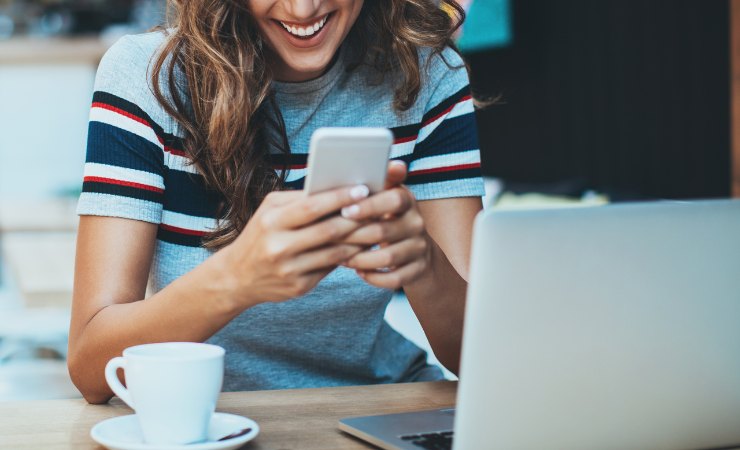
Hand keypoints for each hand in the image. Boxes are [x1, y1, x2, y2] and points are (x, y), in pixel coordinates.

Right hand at [222, 185, 370, 304]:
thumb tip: (337, 187)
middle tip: (378, 207)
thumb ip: (298, 199)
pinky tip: (361, 246)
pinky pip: (331, 268)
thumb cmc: (261, 234)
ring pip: (336, 252)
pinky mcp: (299, 287)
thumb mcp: (269, 211)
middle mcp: (279, 247)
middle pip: (329, 230)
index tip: (362, 189)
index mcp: (271, 222)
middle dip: (357, 218)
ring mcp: (290, 270)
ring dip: (359, 239)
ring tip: (376, 225)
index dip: (339, 198)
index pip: (312, 207)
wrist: (238, 277)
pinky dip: (349, 256)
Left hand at [340, 161, 432, 289]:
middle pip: (384, 231)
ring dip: (360, 259)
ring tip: (341, 258)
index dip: (369, 206)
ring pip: (387, 257)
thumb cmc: (387, 217)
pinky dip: (374, 277)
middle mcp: (417, 222)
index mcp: (407, 200)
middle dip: (353, 236)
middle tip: (330, 239)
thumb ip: (373, 182)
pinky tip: (359, 271)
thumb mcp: (383, 196)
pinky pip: (395, 278)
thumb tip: (364, 165)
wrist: (416, 249)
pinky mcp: (418, 269)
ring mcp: (419, 247)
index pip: (393, 199)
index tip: (345, 211)